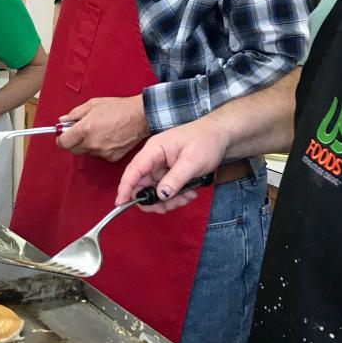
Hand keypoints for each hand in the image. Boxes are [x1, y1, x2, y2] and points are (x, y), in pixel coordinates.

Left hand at [57, 95, 148, 162]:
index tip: (63, 134)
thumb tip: (62, 121)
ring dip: (87, 144)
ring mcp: (102, 152)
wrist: (140, 117)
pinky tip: (108, 138)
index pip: (63, 142)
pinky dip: (99, 148)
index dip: (61, 138)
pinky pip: (99, 155)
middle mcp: (92, 143)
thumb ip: (75, 114)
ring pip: (86, 152)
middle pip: (72, 150)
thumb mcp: (93, 104)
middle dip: (73, 141)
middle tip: (81, 131)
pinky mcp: (111, 158)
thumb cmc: (118, 108)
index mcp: (85, 129)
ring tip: (98, 132)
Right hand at [116, 113, 230, 210]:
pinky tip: (190, 193)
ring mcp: (161, 167)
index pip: (134, 170)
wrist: (220, 135)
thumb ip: (176, 179)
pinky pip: (166, 190)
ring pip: (155, 191)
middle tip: (170, 206)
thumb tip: (160, 195)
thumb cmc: (206, 141)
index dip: (125, 187)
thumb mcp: (192, 162)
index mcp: (155, 149)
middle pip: (143, 185)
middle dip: (155, 199)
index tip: (120, 204)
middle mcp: (154, 158)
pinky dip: (176, 196)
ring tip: (188, 197)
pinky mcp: (169, 173)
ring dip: (169, 200)